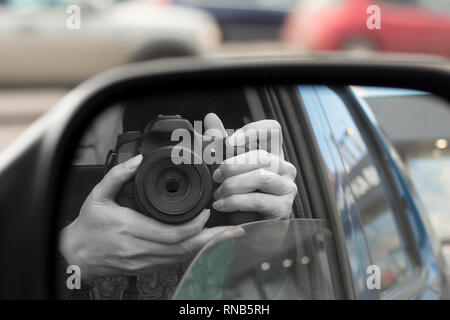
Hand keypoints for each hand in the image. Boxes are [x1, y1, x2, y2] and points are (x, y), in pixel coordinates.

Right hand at [59, 154, 238, 281]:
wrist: (77, 254)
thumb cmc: (89, 226)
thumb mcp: (98, 195)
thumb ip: (118, 176)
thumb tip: (137, 161)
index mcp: (129, 228)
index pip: (171, 232)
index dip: (195, 225)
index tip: (206, 212)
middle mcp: (139, 248)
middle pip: (183, 248)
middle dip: (209, 238)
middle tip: (229, 228)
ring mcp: (143, 261)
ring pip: (181, 257)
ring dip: (203, 247)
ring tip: (223, 235)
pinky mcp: (145, 267)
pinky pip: (173, 262)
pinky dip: (190, 252)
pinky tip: (202, 244)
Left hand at [204, 114, 297, 219]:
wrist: (246, 230)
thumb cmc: (239, 196)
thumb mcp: (226, 168)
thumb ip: (219, 144)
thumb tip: (211, 118)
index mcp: (272, 154)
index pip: (273, 129)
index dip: (252, 130)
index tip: (229, 142)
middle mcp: (284, 169)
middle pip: (261, 155)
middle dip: (232, 165)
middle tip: (216, 176)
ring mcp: (287, 189)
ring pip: (261, 177)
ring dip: (233, 185)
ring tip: (218, 193)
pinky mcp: (283, 209)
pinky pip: (258, 200)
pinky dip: (235, 201)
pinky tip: (222, 205)